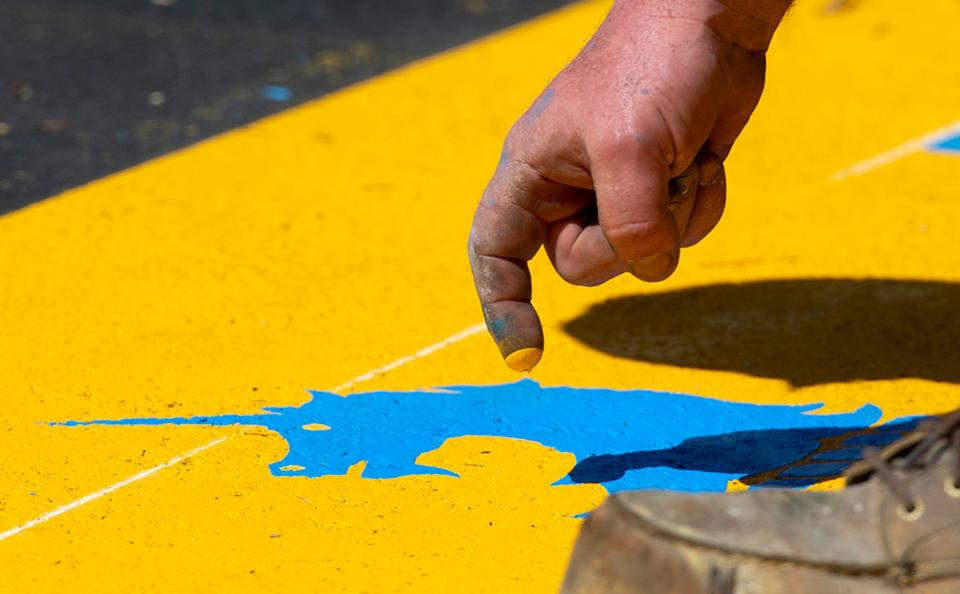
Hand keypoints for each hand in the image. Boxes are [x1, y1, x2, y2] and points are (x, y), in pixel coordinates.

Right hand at [468, 0, 789, 371]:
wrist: (713, 22)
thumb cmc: (654, 68)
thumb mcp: (632, 149)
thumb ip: (630, 225)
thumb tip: (651, 267)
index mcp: (533, 172)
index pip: (495, 252)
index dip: (502, 307)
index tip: (527, 356)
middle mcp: (568, 189)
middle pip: (585, 264)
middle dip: (631, 236)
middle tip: (655, 181)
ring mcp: (616, 191)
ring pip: (640, 254)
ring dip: (674, 215)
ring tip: (682, 155)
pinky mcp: (659, 189)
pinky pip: (678, 235)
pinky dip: (699, 205)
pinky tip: (704, 158)